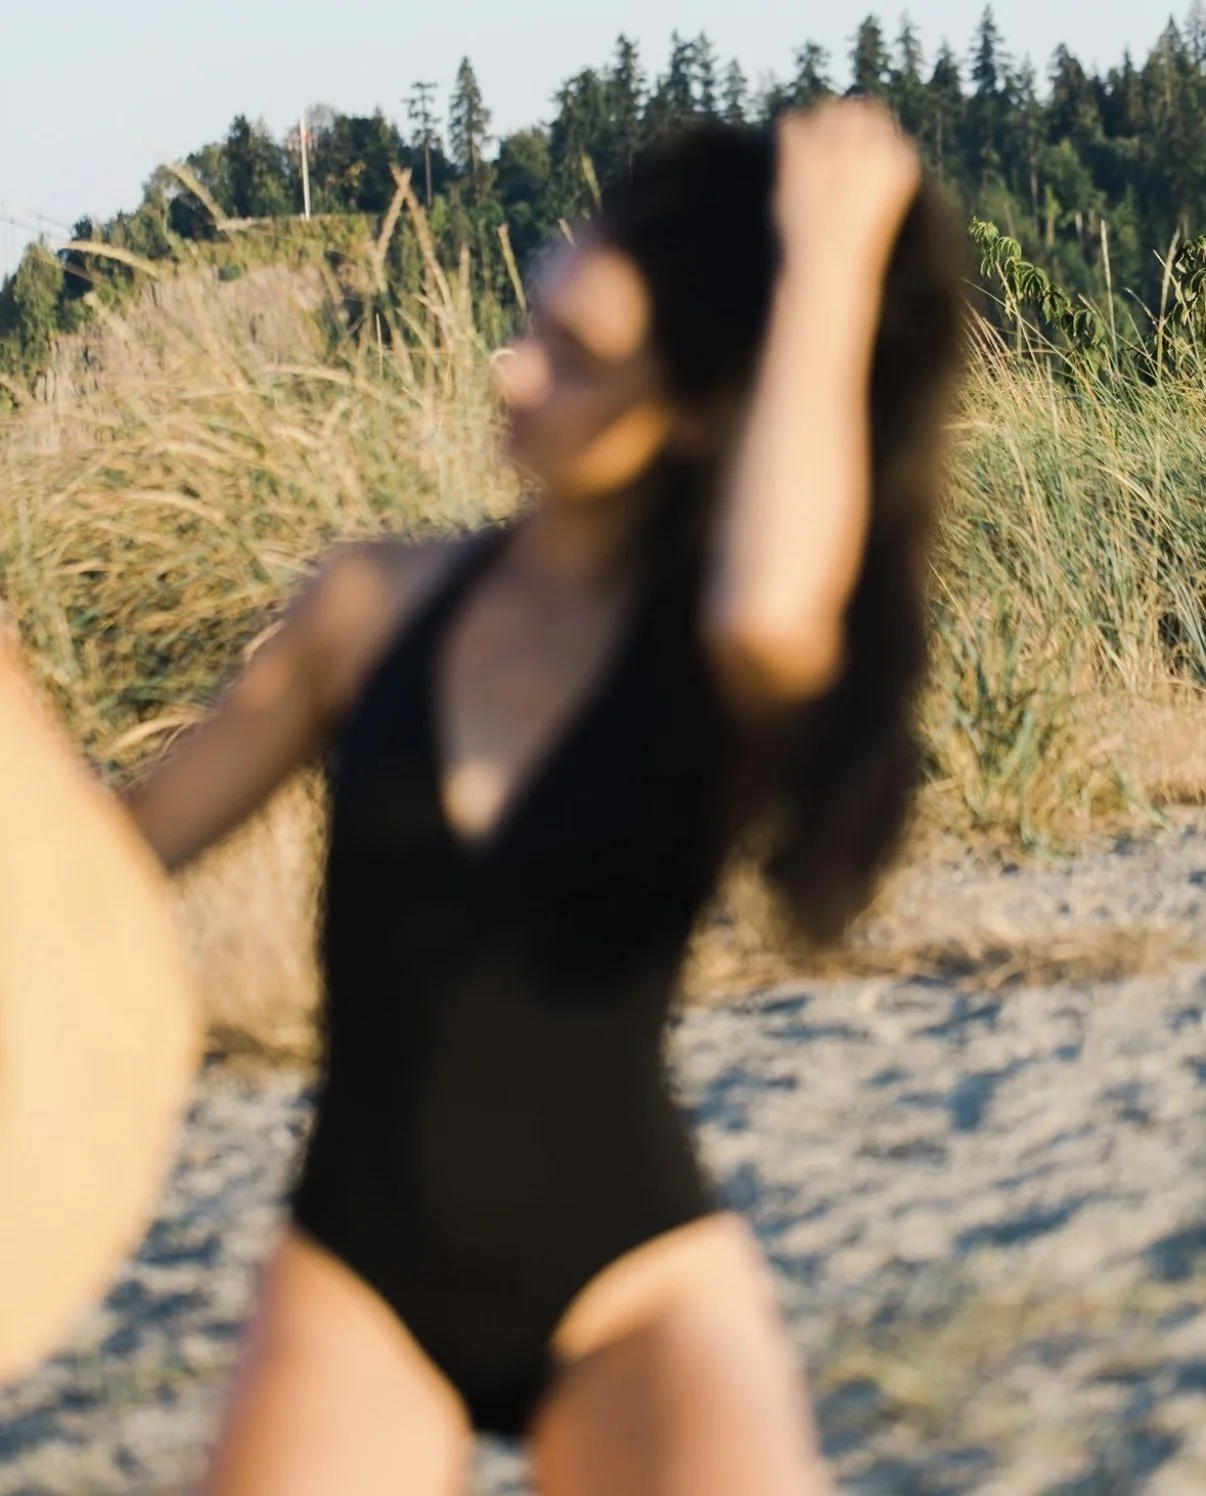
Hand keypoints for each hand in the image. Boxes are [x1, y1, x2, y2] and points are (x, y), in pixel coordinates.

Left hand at [774, 99, 922, 277]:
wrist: (828, 272)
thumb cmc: (854, 257)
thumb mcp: (878, 212)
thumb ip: (873, 175)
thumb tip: (858, 151)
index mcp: (901, 159)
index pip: (882, 127)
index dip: (862, 144)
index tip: (845, 171)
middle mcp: (873, 143)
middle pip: (856, 109)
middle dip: (839, 129)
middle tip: (820, 166)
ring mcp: (838, 142)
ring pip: (825, 111)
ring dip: (814, 133)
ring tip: (804, 171)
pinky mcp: (804, 148)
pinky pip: (792, 124)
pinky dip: (787, 142)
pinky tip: (788, 172)